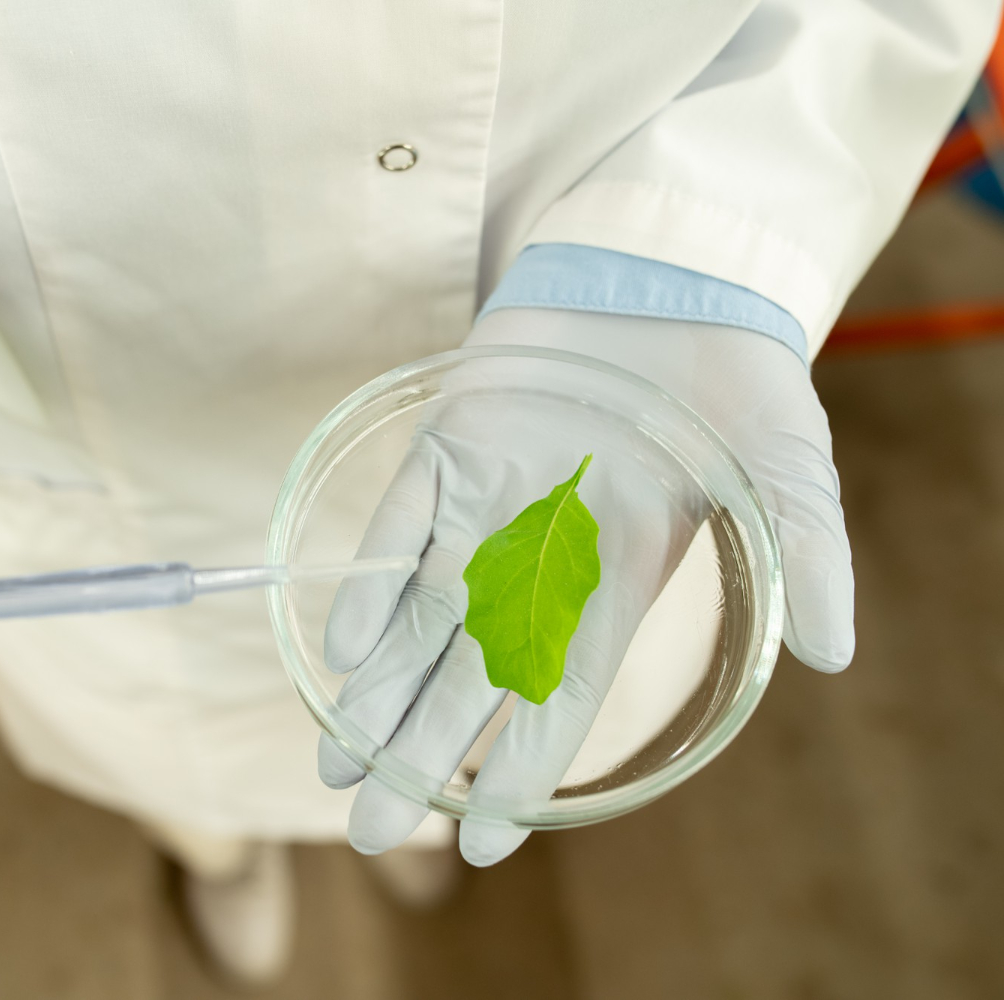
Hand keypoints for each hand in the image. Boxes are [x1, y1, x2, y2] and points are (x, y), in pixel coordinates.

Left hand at [320, 309, 852, 865]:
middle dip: (417, 754)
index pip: (557, 700)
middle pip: (466, 681)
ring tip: (335, 762)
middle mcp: (537, 565)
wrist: (673, 276)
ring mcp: (484, 510)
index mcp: (613, 587)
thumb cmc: (735, 377)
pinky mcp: (446, 449)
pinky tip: (341, 650)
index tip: (479, 840)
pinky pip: (399, 527)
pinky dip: (370, 586)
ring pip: (417, 620)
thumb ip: (807, 554)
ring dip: (375, 691)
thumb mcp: (786, 466)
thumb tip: (834, 653)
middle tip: (368, 826)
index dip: (519, 772)